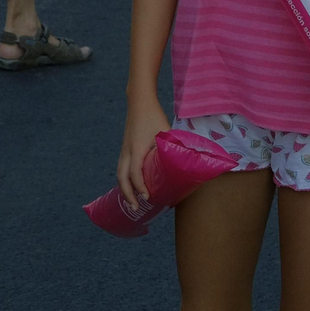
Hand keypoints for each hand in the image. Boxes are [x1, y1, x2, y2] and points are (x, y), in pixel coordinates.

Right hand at [117, 95, 170, 210]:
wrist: (139, 102)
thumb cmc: (154, 116)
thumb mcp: (166, 131)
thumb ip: (175, 145)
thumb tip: (190, 160)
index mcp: (137, 148)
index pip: (135, 172)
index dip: (140, 186)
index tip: (148, 197)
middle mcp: (127, 151)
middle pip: (122, 177)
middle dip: (128, 194)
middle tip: (136, 208)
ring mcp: (124, 150)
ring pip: (119, 174)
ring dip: (125, 189)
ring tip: (133, 202)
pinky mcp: (125, 148)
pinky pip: (121, 168)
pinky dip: (124, 180)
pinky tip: (132, 187)